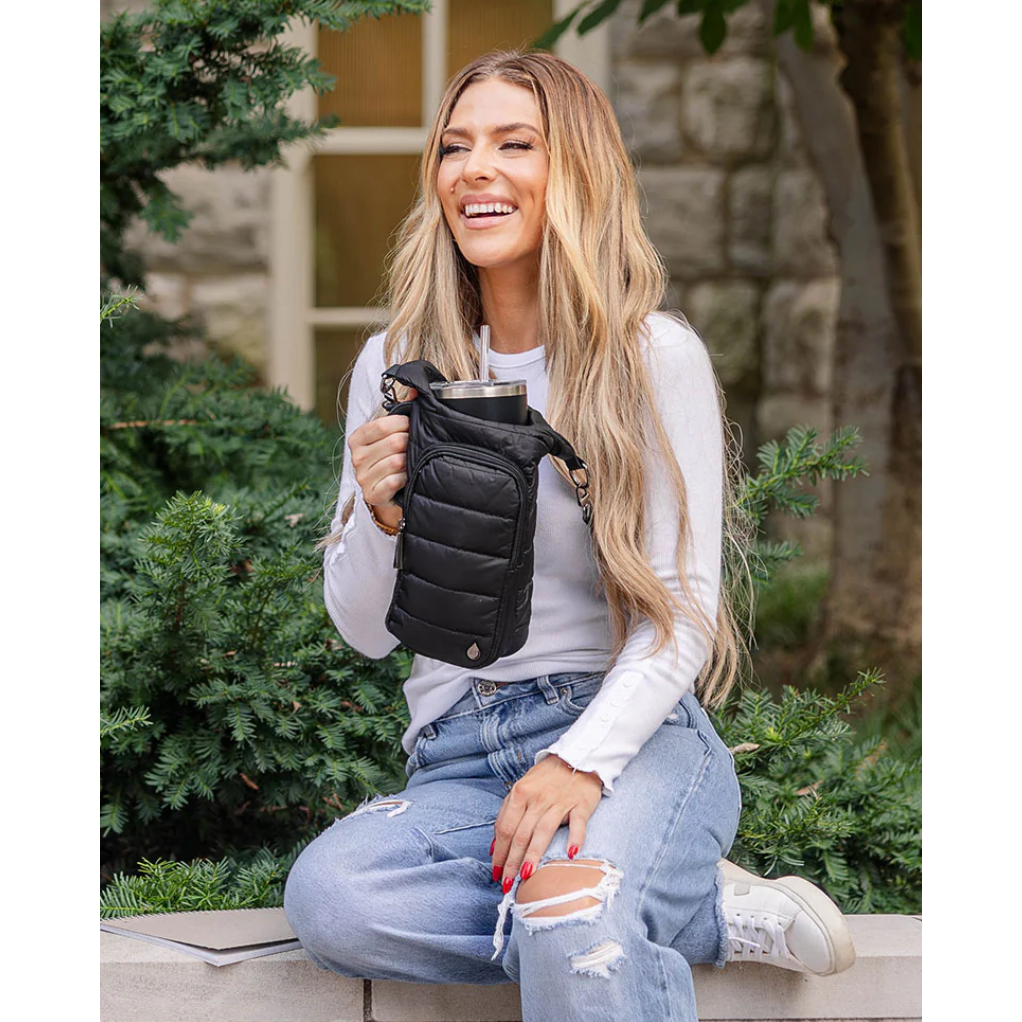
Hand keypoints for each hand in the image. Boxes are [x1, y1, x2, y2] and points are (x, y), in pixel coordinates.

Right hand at [349, 389, 417, 525]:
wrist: (386, 491)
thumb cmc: (391, 456)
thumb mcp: (391, 434)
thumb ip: (402, 410)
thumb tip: (416, 388)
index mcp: (357, 438)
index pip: (383, 424)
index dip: (404, 423)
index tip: (412, 426)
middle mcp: (356, 457)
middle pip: (393, 442)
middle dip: (410, 443)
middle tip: (414, 447)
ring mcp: (362, 478)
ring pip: (396, 462)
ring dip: (409, 462)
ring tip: (410, 462)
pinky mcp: (372, 495)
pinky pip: (396, 481)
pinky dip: (406, 478)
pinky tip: (406, 478)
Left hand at [491, 755, 602, 892]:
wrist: (576, 758)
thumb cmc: (546, 778)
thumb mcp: (522, 789)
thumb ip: (507, 814)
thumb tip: (494, 847)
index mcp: (520, 793)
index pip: (506, 828)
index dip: (499, 852)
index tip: (496, 872)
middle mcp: (538, 798)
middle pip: (521, 834)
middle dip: (512, 861)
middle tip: (507, 884)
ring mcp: (560, 801)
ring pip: (543, 831)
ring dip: (533, 855)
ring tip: (526, 876)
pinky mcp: (581, 804)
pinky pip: (577, 823)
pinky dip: (575, 838)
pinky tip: (570, 854)